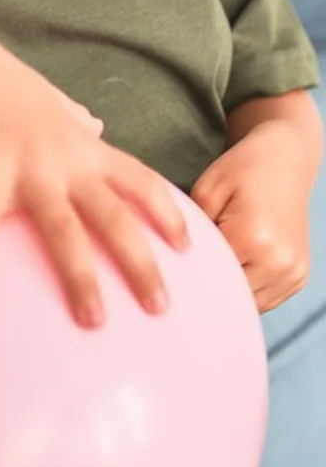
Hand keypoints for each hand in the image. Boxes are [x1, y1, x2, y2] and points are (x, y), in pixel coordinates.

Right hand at [0, 26, 190, 327]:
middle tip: (160, 308)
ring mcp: (26, 169)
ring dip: (81, 278)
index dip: (168, 215)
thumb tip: (96, 123)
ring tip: (93, 320)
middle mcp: (65, 162)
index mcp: (84, 147)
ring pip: (65, 231)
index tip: (187, 249)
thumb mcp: (50, 99)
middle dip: (141, 265)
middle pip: (115, 219)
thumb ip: (76, 116)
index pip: (142, 181)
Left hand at [190, 123, 312, 313]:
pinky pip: (266, 300)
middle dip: (206, 288)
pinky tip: (231, 269)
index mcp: (255, 239)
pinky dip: (246, 291)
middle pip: (230, 296)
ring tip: (211, 269)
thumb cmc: (242, 171)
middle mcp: (280, 262)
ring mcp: (294, 273)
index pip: (210, 276)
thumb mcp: (207, 191)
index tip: (167, 273)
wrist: (285, 161)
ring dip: (227, 293)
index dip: (187, 278)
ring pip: (249, 304)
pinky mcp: (300, 278)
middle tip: (184, 274)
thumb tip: (178, 265)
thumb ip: (191, 230)